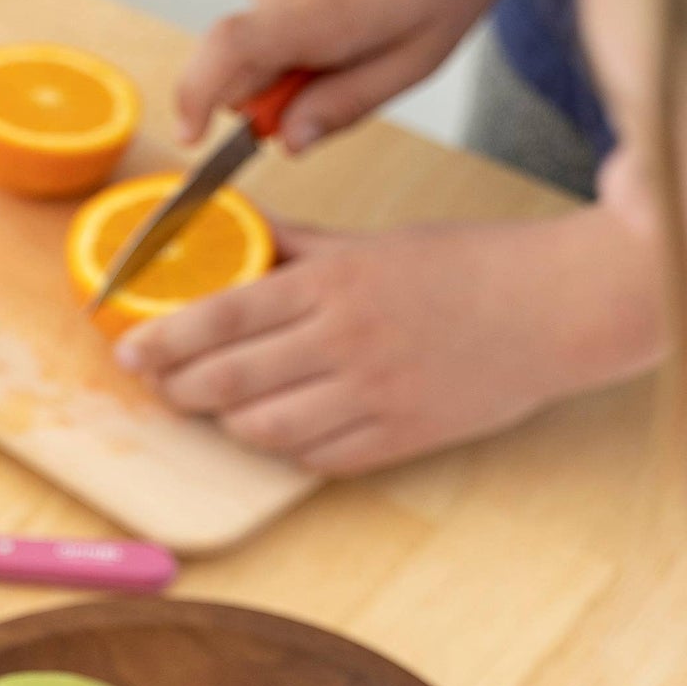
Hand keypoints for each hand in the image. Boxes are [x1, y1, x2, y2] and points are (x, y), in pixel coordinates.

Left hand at [116, 207, 665, 474]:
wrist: (556, 309)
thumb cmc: (468, 267)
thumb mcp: (373, 242)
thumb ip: (298, 243)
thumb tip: (234, 226)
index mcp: (334, 282)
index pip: (221, 314)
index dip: (164, 339)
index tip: (130, 351)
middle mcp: (344, 341)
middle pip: (229, 380)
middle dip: (182, 389)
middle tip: (164, 387)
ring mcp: (371, 397)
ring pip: (265, 429)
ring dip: (231, 423)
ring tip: (220, 408)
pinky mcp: (397, 438)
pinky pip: (316, 459)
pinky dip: (287, 449)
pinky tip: (280, 431)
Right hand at [178, 0, 527, 148]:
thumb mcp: (417, 56)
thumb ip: (346, 104)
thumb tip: (288, 141)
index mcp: (318, 7)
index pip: (228, 52)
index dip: (196, 98)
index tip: (192, 134)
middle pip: (244, 56)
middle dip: (279, 83)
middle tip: (347, 64)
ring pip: (265, 24)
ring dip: (300, 38)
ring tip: (365, 6)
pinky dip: (304, 2)